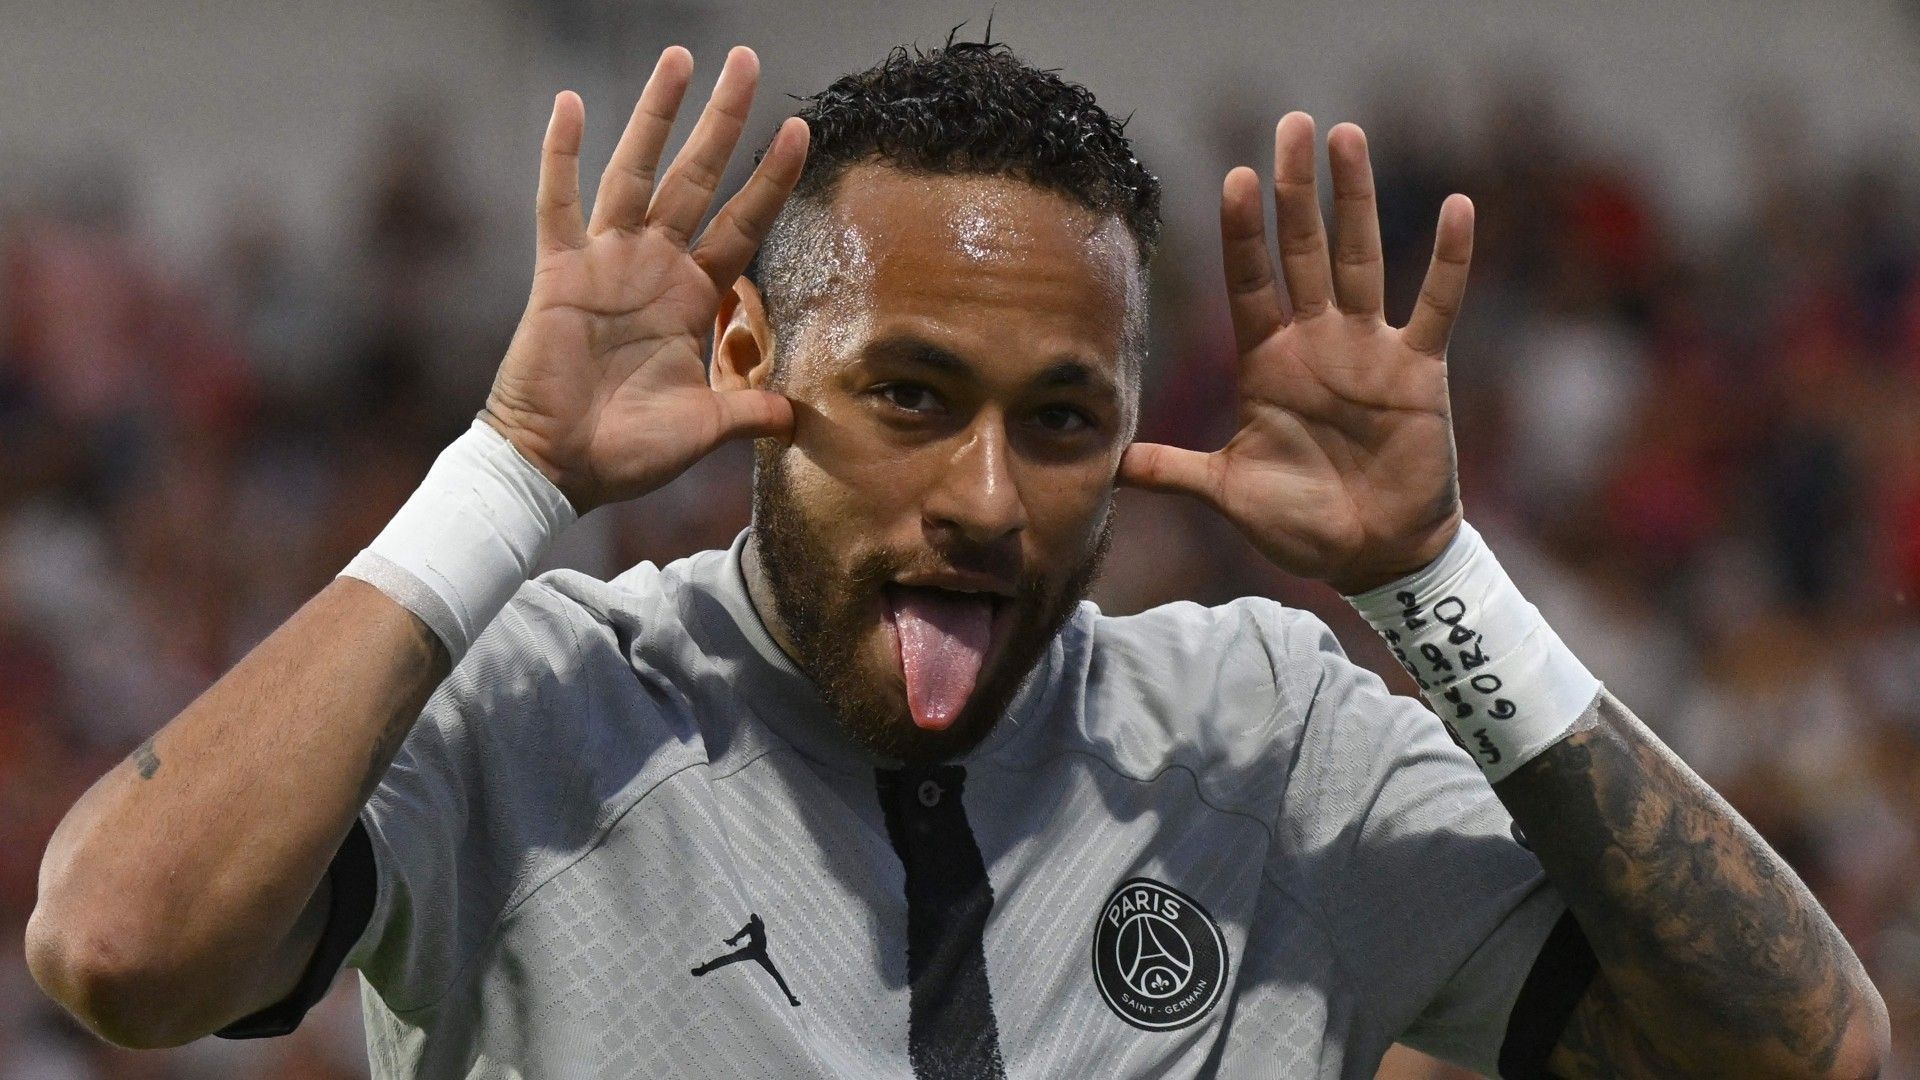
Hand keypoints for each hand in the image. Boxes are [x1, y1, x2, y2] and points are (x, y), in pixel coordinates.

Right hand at [483, 46, 808, 512]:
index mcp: (691, 298)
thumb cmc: (626, 453)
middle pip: (697, 178)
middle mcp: (652, 268)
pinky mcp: (560, 273)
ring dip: (657, 116)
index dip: (771, 180)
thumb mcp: (705, 429)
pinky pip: (559, 204)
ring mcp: (605, 263)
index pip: (743, 224)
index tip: (802, 131)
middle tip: (747, 60)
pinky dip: (562, 155)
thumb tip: (800, 417)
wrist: (560, 471)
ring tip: (680, 59)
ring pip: (636, 172)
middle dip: (723, 120)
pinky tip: (571, 103)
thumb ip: (751, 411)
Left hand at [1119, 114, 1470, 593]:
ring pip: (1360, 259)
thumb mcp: (1228, 493)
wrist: (1371, 558)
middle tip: (1291, 126)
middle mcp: (1316, 342)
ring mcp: (1369, 350)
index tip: (1233, 178)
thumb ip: (1174, 471)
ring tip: (1349, 138)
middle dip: (1296, 190)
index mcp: (1267, 363)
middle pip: (1302, 250)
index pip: (1249, 283)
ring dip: (1356, 200)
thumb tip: (1110, 466)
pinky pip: (1436, 305)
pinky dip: (1448, 260)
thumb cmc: (1301, 525)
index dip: (1243, 234)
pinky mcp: (1419, 370)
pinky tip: (1457, 206)